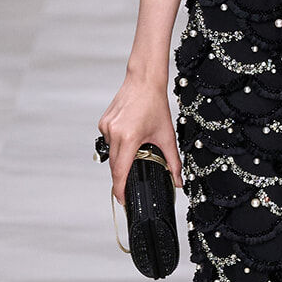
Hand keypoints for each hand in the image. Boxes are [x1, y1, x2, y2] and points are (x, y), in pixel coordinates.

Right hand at [97, 74, 181, 201]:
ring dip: (120, 158)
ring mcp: (106, 127)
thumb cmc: (154, 104)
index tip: (123, 200)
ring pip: (111, 153)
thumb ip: (173, 161)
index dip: (120, 189)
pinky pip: (109, 141)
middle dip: (121, 177)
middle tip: (129, 186)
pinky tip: (129, 135)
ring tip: (135, 149)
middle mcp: (114, 133)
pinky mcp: (103, 122)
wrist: (144, 81)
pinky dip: (118, 144)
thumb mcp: (167, 136)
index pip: (120, 171)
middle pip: (114, 165)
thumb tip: (178, 180)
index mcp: (129, 138)